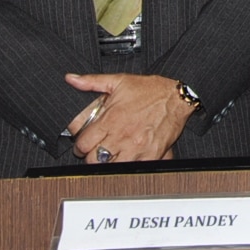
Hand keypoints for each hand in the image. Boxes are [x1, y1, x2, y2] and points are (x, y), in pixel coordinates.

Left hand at [64, 73, 194, 162]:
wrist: (178, 96)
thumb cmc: (150, 90)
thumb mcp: (119, 81)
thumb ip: (92, 81)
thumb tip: (72, 79)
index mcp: (111, 119)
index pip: (84, 143)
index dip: (79, 146)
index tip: (83, 144)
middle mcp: (122, 136)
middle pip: (94, 159)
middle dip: (91, 156)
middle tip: (95, 151)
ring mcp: (136, 148)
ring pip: (111, 168)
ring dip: (108, 163)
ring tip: (110, 156)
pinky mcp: (151, 155)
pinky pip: (133, 170)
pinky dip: (128, 167)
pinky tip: (127, 159)